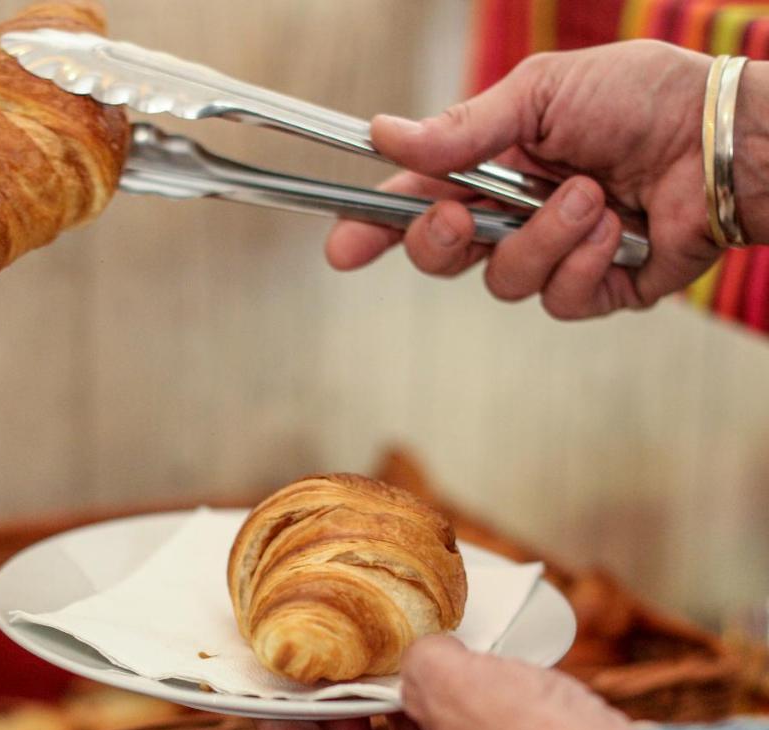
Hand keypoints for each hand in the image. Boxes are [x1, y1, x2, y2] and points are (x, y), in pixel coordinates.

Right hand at [328, 41, 765, 319]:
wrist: (722, 136)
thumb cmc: (643, 98)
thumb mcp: (543, 93)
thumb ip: (463, 129)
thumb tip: (385, 136)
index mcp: (492, 166)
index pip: (415, 201)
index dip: (372, 226)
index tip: (342, 246)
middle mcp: (515, 215)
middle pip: (440, 256)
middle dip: (438, 242)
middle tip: (455, 218)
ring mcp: (554, 255)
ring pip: (502, 281)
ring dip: (541, 238)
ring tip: (590, 196)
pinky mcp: (595, 288)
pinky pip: (559, 299)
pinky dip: (585, 261)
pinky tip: (616, 229)